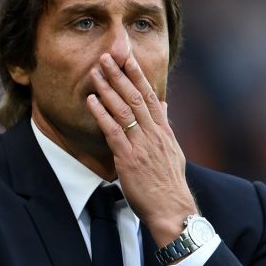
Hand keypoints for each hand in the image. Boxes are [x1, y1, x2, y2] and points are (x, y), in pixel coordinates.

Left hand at [87, 54, 196, 246]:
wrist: (172, 209)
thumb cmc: (170, 184)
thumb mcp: (174, 151)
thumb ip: (166, 126)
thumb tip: (164, 106)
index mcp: (164, 131)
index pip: (151, 96)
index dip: (138, 75)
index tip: (128, 58)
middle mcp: (154, 134)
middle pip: (136, 97)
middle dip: (120, 75)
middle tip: (107, 56)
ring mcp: (141, 145)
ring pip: (124, 109)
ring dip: (108, 88)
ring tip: (96, 71)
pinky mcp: (128, 159)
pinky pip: (113, 131)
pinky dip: (101, 114)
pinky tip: (92, 101)